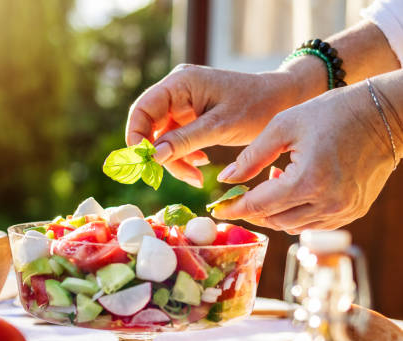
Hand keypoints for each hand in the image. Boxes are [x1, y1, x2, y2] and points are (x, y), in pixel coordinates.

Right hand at [125, 64, 306, 186]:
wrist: (283, 100)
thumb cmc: (256, 107)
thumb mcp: (220, 127)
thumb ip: (184, 141)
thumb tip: (153, 156)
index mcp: (180, 83)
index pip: (142, 109)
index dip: (137, 136)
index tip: (145, 162)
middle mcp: (176, 89)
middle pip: (151, 126)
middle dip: (160, 154)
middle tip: (176, 175)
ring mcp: (182, 102)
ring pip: (163, 137)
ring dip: (175, 160)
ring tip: (195, 177)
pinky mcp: (190, 115)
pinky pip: (176, 139)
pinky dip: (185, 155)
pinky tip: (200, 165)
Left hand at [213, 81, 396, 233]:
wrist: (385, 114)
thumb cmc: (331, 112)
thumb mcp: (283, 126)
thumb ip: (251, 156)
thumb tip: (226, 179)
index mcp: (307, 181)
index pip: (258, 206)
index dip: (234, 209)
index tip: (218, 209)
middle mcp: (328, 203)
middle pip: (274, 220)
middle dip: (253, 209)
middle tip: (243, 192)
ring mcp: (344, 211)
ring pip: (293, 226)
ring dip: (275, 211)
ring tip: (275, 181)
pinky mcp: (354, 211)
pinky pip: (314, 223)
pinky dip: (297, 213)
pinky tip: (295, 188)